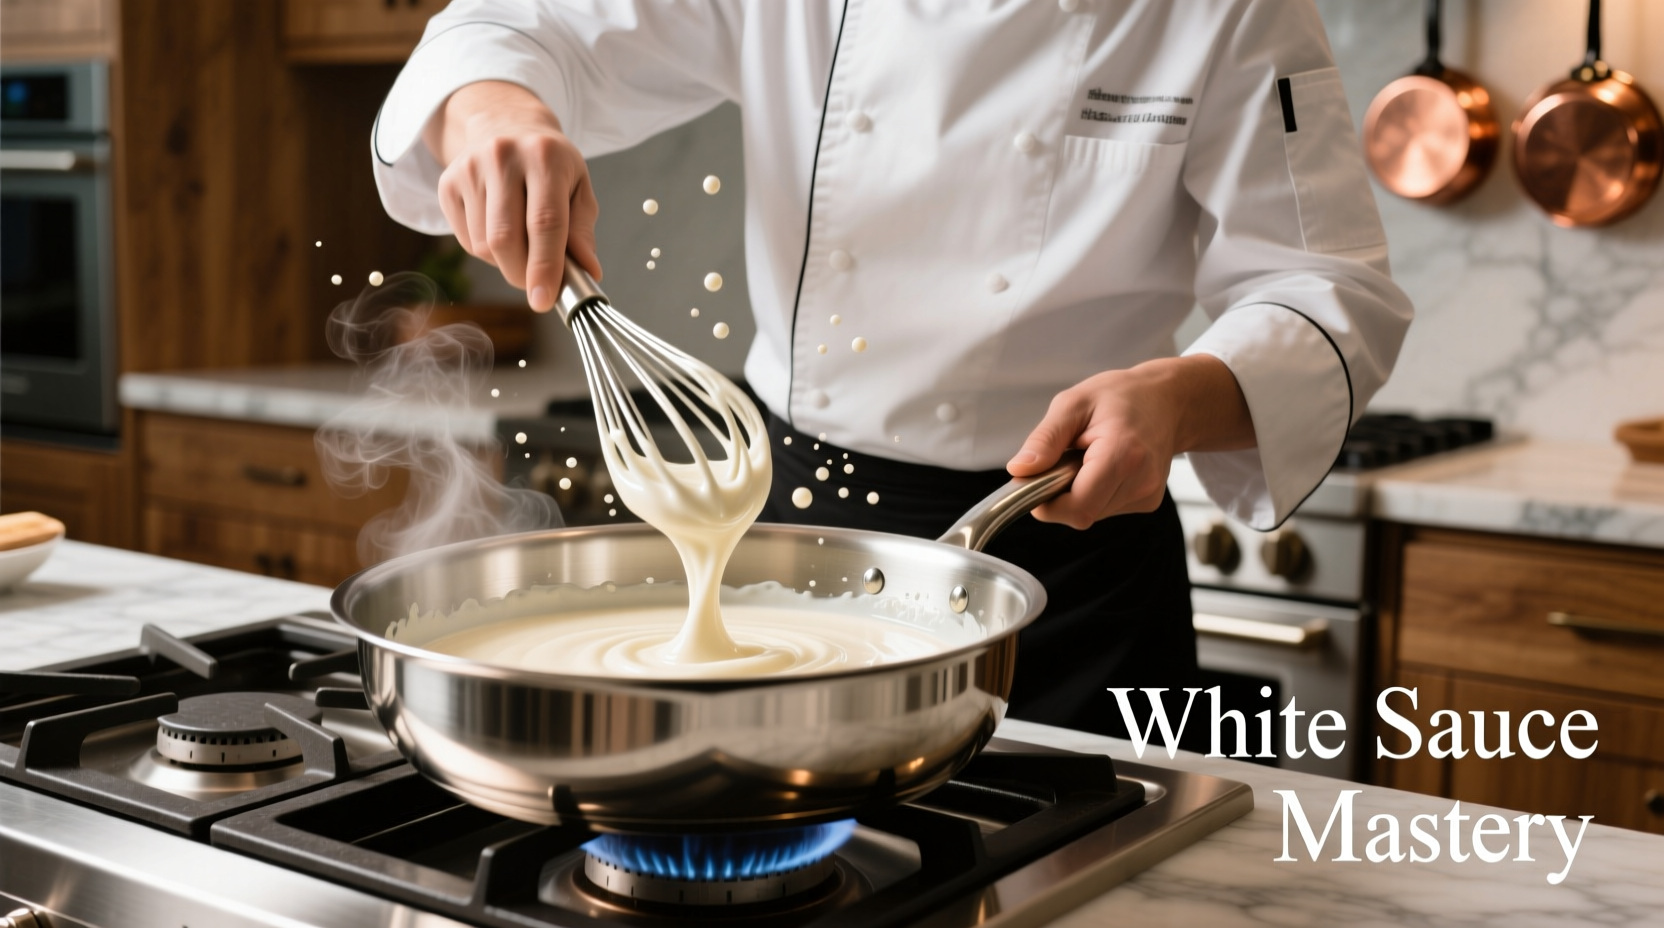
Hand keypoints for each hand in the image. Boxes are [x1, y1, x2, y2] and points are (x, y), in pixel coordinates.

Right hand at [424, 81, 600, 311]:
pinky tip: (500, 230)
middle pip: (507, 238)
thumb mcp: (578, 187)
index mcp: (545, 156)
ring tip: (522, 245)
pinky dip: (487, 251)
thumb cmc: (549, 164)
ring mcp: (470, 168)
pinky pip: (467, 240)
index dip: (545, 266)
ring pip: (484, 245)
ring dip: (506, 263)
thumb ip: (582, 231)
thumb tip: (587, 271)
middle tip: (536, 285)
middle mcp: (503, 157)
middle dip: (522, 274)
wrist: (505, 125)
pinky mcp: (447, 183)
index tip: (545, 300)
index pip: (544, 222)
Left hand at [1006, 355, 1254, 528]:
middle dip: (1060, 495)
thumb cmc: (1121, 396)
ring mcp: (1148, 495)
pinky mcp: (1147, 502)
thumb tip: (1019, 470)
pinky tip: (1102, 467)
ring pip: (1092, 513)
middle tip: (1063, 460)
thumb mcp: (1073, 404)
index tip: (1035, 481)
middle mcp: (1141, 481)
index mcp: (1122, 454)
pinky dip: (1093, 493)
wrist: (1168, 400)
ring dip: (1077, 493)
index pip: (1077, 507)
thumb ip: (1045, 440)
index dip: (1048, 504)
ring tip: (1087, 458)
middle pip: (1082, 513)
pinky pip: (1105, 509)